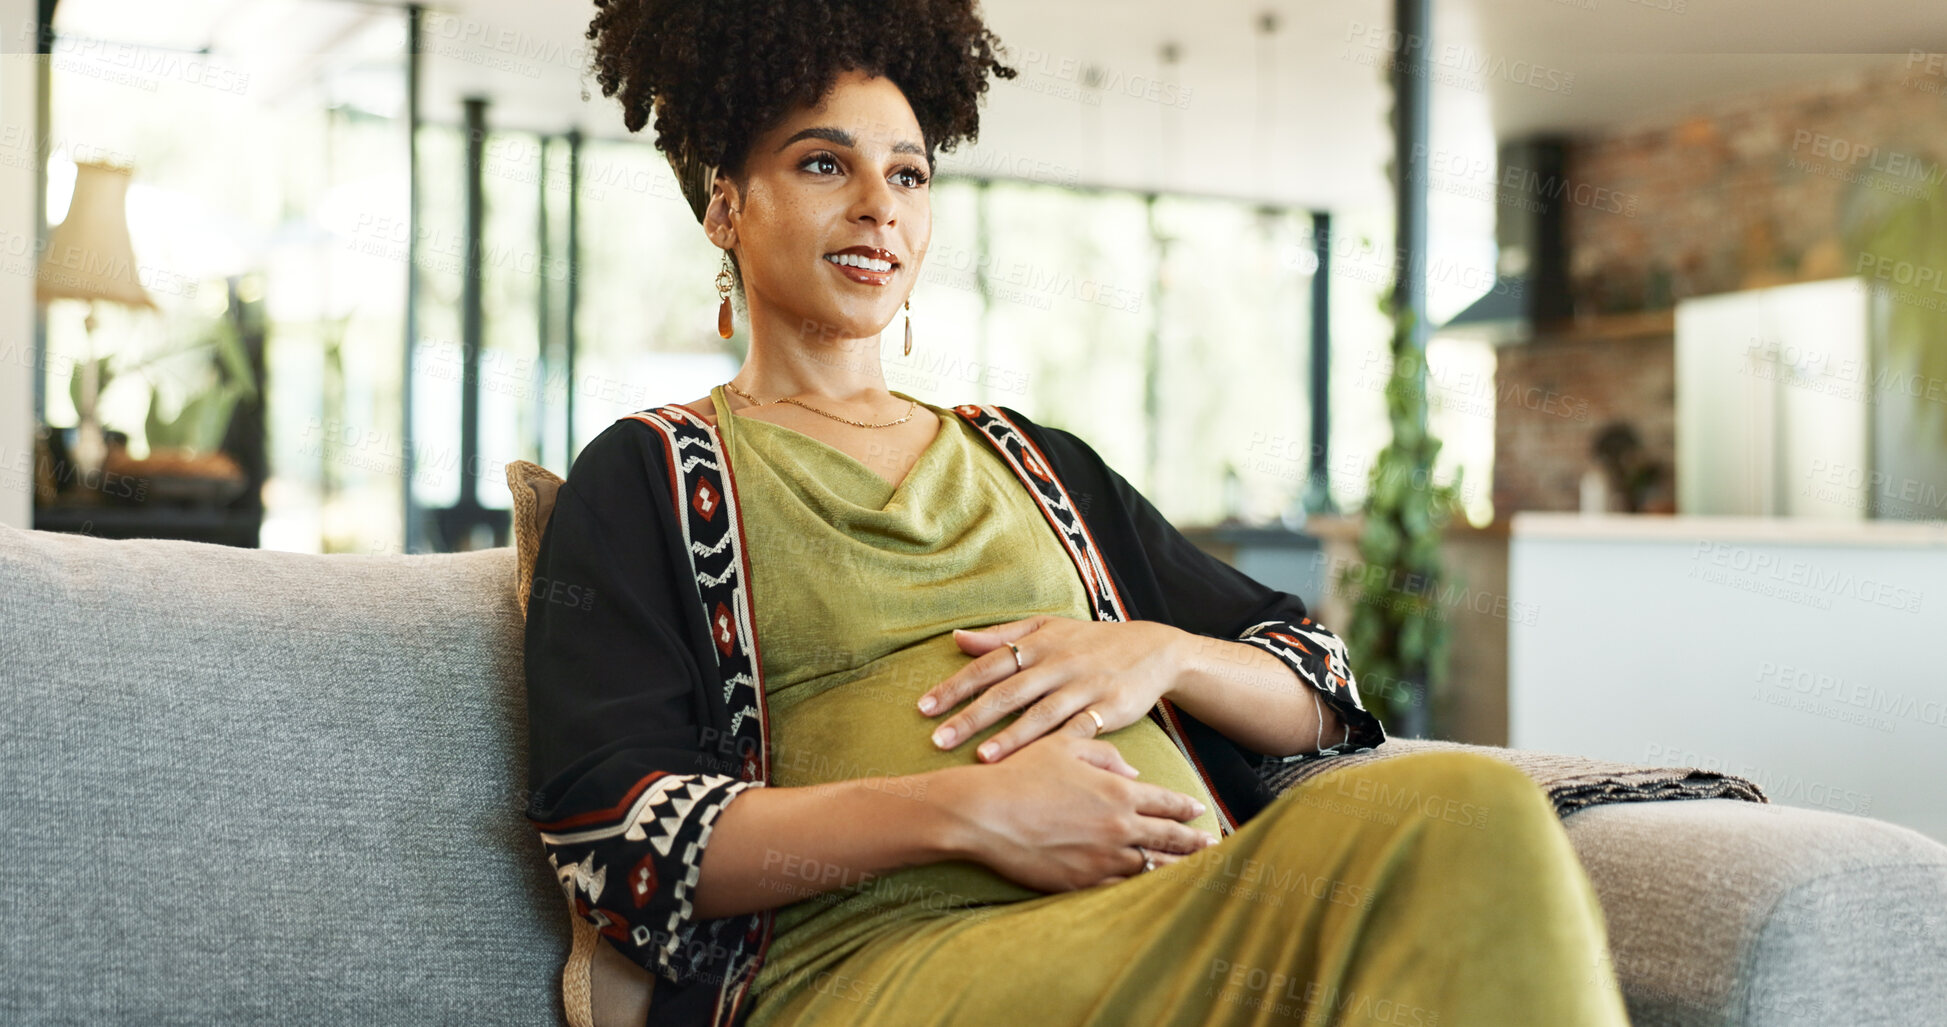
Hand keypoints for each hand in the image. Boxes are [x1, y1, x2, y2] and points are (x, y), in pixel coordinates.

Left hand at [919, 615, 1186, 762]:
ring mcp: (1084, 688)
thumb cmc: (1091, 641)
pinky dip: (1058, 747)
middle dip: (972, 717)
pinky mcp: (1110, 710)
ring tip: (982, 759)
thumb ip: (1002, 635)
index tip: (924, 708)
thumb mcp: (1049, 627)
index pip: (988, 666)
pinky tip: (1040, 766)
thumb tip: (956, 638)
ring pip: (1042, 715)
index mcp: (1039, 645)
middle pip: (1008, 692)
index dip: (956, 686)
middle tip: (938, 739)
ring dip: (1011, 737)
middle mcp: (1058, 665)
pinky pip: (1079, 732)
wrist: (1154, 650)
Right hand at [928, 712, 1219, 890]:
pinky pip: (1122, 889)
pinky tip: (1151, 890)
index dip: (1184, 807)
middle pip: (1169, 838)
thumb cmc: (1020, 774)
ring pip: (1151, 867)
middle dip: (1194, 843)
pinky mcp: (1082, 882)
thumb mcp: (1063, 746)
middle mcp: (1118, 827)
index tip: (1198, 811)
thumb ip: (1104, 754)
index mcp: (1117, 792)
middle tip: (1213, 846)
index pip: (1165, 802)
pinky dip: (1140, 888)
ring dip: (1175, 868)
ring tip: (1193, 872)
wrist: (985, 813)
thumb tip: (1133, 773)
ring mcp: (1102, 859)